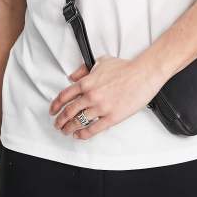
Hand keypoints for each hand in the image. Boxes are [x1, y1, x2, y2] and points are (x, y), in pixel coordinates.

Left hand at [49, 54, 163, 139]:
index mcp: (87, 82)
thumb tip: (72, 76)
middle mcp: (91, 96)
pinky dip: (83, 134)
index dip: (56, 105)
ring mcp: (101, 108)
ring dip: (69, 128)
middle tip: (57, 124)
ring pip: (78, 122)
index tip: (53, 110)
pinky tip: (79, 134)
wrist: (142, 74)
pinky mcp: (111, 118)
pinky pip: (93, 129)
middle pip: (69, 112)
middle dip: (60, 120)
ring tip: (66, 131)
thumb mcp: (100, 62)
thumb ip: (84, 69)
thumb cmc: (125, 68)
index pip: (64, 96)